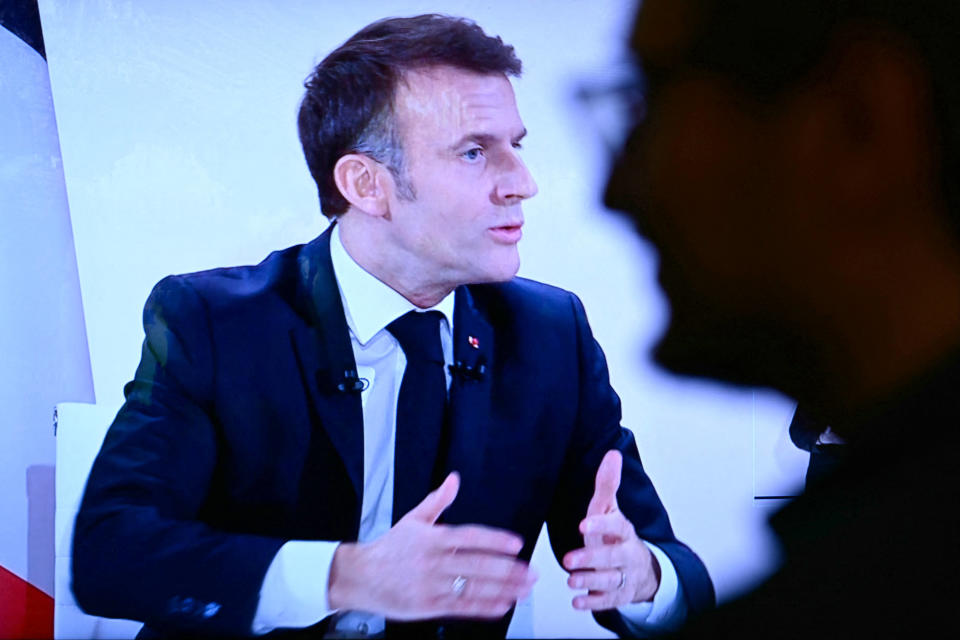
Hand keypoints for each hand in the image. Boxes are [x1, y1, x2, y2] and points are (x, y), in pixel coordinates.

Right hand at [328, 472, 536, 619]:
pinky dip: (485, 607)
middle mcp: (434, 562)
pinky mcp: (428, 606)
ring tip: (524, 589)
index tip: (517, 543)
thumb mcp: (413, 519)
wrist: (360, 576)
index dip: (496, 540)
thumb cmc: (389, 548)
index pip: (470, 537)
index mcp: (433, 538)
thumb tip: (454, 479)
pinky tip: (503, 605)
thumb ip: (438, 501)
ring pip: (473, 588)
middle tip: (530, 572)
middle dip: (508, 570)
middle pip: (477, 566)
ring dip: (503, 590)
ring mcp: (431, 585)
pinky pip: (462, 607)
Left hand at [562, 450, 660, 610]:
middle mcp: (627, 554)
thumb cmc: (616, 536)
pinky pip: (608, 601)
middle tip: (569, 560)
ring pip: (610, 580)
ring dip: (590, 581)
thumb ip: (607, 485)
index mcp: (624, 531)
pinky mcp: (619, 595)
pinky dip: (593, 602)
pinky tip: (578, 601)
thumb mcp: (611, 510)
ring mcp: (624, 576)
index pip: (617, 526)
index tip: (583, 525)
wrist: (641, 570)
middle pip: (613, 557)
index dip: (601, 525)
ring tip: (571, 581)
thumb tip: (612, 454)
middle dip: (591, 559)